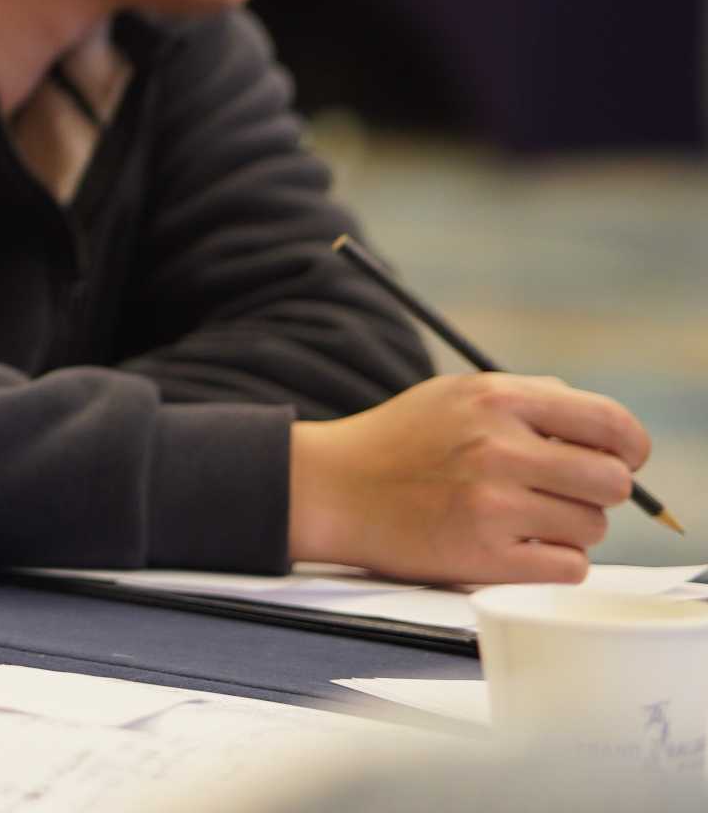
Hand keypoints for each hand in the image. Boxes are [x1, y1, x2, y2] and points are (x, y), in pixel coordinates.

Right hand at [289, 372, 652, 583]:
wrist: (331, 488)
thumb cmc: (400, 441)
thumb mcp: (457, 394)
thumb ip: (531, 400)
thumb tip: (609, 433)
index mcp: (497, 400)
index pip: (610, 423)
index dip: (631, 447)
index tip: (622, 460)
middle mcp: (498, 449)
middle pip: (612, 482)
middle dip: (599, 492)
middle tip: (565, 494)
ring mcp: (492, 505)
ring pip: (593, 528)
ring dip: (571, 528)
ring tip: (526, 518)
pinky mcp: (483, 556)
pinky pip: (569, 567)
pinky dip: (555, 561)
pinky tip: (519, 546)